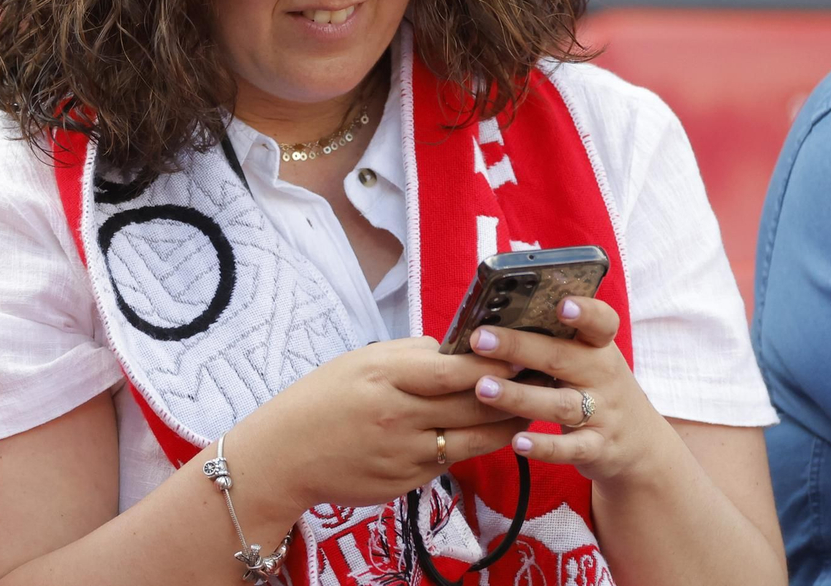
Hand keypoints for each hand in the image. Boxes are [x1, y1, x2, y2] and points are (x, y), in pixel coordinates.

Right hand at [234, 337, 529, 514]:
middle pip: (473, 406)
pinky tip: (487, 435)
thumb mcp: (359, 362)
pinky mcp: (409, 481)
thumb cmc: (321, 400)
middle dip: (514, 393)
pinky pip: (451, 461)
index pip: (455, 370)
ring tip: (531, 409)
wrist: (285, 456)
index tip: (523, 352)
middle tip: (545, 380)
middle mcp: (399, 416)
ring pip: (474, 439)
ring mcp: (405, 453)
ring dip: (507, 425)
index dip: (495, 363)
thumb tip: (455, 350)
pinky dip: (471, 447)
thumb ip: (409, 355)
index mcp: (385, 376)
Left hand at [467, 296, 674, 483]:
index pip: (601, 323)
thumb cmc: (596, 390)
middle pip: (561, 358)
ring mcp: (603, 413)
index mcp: (599, 347)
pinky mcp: (598, 448)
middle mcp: (603, 376)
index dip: (585, 312)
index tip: (562, 305)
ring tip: (482, 388)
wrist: (641, 445)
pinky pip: (570, 448)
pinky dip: (544, 446)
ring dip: (519, 396)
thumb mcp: (586, 362)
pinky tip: (517, 442)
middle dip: (518, 347)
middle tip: (479, 339)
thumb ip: (552, 343)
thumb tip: (491, 323)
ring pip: (559, 404)